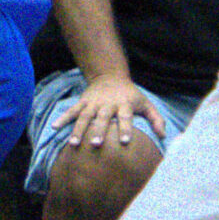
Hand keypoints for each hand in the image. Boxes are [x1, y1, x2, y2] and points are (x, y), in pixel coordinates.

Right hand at [49, 74, 167, 150]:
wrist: (110, 75)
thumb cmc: (131, 95)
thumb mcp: (146, 104)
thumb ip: (156, 120)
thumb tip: (164, 136)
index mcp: (124, 104)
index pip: (125, 116)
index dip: (125, 128)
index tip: (126, 141)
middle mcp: (108, 104)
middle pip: (102, 118)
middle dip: (98, 130)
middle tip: (95, 144)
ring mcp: (93, 103)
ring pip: (85, 116)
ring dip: (78, 129)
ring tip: (73, 143)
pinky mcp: (83, 102)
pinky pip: (72, 111)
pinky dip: (63, 118)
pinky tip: (54, 127)